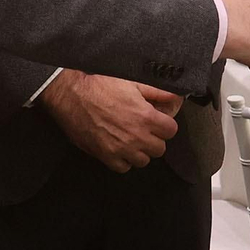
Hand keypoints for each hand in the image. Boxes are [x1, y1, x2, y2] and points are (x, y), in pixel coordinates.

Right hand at [40, 69, 180, 172]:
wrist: (72, 95)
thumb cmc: (101, 86)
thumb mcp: (133, 82)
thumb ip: (158, 92)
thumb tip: (176, 98)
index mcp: (146, 117)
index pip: (171, 131)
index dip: (165, 125)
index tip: (158, 121)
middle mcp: (137, 136)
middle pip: (159, 149)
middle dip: (155, 139)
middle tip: (145, 129)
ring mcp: (121, 149)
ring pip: (143, 161)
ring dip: (140, 151)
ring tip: (131, 138)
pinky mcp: (106, 156)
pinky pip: (124, 168)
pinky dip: (124, 160)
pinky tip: (119, 148)